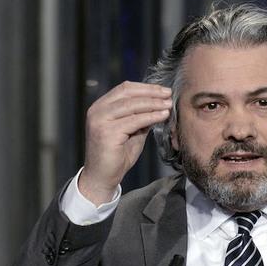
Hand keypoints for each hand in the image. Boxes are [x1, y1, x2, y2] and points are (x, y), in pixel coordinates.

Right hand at [80, 81, 171, 204]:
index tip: (163, 91)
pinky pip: (134, 120)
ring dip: (153, 103)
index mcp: (101, 107)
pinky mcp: (107, 132)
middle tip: (169, 94)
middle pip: (128, 93)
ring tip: (169, 104)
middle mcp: (97, 110)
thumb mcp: (132, 132)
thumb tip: (159, 105)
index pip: (124, 89)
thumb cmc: (117, 155)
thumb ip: (141, 118)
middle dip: (151, 93)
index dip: (146, 88)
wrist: (103, 177)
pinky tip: (162, 116)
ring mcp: (100, 120)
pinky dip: (151, 116)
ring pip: (132, 105)